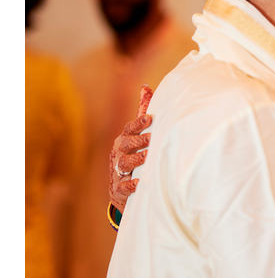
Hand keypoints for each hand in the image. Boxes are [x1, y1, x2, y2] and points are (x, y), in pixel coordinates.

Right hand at [108, 85, 152, 212]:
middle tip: (153, 138)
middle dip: (138, 141)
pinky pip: (124, 186)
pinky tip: (141, 183)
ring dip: (136, 160)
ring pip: (123, 164)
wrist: (121, 189)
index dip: (138, 124)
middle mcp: (119, 154)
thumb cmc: (134, 156)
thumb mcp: (137, 135)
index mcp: (124, 140)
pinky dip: (131, 185)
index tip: (150, 118)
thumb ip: (143, 113)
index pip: (129, 129)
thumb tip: (145, 88)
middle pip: (125, 145)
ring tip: (148, 157)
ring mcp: (118, 171)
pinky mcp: (120, 189)